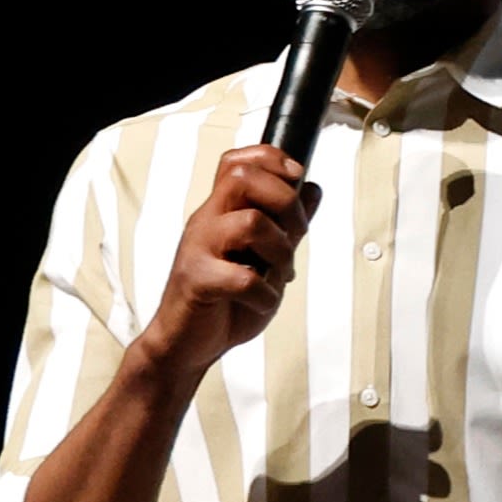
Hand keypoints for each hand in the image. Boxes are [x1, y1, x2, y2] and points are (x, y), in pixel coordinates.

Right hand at [147, 146, 315, 380]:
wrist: (188, 342)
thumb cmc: (225, 300)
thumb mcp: (265, 256)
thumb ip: (285, 224)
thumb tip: (313, 188)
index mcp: (221, 212)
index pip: (236, 161)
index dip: (271, 159)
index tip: (297, 178)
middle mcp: (207, 222)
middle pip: (243, 178)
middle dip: (285, 202)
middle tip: (294, 235)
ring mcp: (199, 249)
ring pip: (250, 223)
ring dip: (280, 251)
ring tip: (278, 275)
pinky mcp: (197, 281)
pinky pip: (243, 278)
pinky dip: (264, 295)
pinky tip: (261, 302)